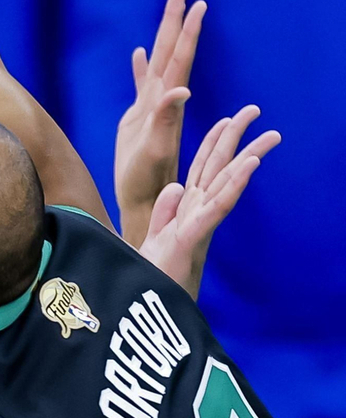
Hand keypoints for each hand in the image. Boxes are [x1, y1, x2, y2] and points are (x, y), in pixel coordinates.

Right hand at [114, 0, 203, 248]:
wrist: (144, 199)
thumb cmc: (147, 180)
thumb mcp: (156, 149)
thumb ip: (166, 120)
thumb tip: (181, 90)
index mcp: (167, 102)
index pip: (179, 58)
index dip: (186, 30)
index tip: (196, 1)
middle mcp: (162, 100)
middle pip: (170, 51)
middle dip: (176, 19)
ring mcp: (149, 108)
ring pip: (157, 62)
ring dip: (163, 37)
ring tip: (170, 10)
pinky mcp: (137, 119)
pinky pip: (140, 84)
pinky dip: (139, 67)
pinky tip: (138, 54)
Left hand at [139, 104, 279, 296]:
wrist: (149, 306)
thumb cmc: (155, 275)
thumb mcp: (157, 236)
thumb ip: (166, 210)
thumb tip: (176, 185)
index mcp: (187, 210)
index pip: (203, 168)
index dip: (213, 142)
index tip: (228, 119)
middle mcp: (198, 213)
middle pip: (219, 168)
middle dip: (236, 138)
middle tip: (256, 110)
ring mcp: (199, 224)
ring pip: (226, 183)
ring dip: (248, 157)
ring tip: (269, 135)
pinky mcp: (193, 236)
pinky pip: (217, 206)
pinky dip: (234, 184)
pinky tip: (249, 164)